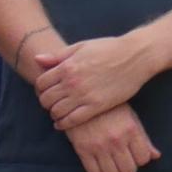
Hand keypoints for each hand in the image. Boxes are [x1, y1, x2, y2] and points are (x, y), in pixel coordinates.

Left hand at [30, 28, 148, 129]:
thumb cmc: (108, 48)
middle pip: (46, 99)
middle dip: (45, 102)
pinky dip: (64, 124)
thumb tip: (37, 59)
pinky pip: (73, 120)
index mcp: (67, 66)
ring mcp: (84, 95)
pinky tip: (62, 124)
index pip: (41, 83)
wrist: (135, 56)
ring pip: (57, 111)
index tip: (45, 91)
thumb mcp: (81, 46)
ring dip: (53, 113)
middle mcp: (72, 82)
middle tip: (50, 103)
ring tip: (57, 113)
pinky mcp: (97, 106)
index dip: (40, 88)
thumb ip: (58, 55)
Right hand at [65, 106, 159, 171]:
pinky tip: (98, 161)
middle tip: (122, 159)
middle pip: (129, 170)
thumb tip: (155, 156)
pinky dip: (98, 170)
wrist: (80, 97)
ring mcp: (98, 146)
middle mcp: (116, 140)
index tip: (134, 154)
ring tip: (110, 162)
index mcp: (131, 130)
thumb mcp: (130, 117)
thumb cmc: (109, 107)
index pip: (143, 159)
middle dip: (127, 166)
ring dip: (113, 171)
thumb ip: (143, 138)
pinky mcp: (82, 149)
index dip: (140, 158)